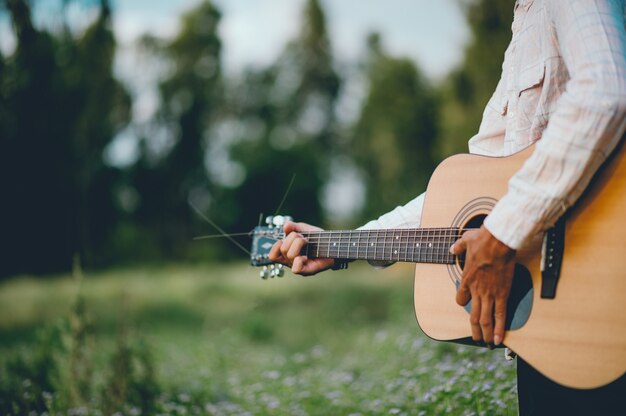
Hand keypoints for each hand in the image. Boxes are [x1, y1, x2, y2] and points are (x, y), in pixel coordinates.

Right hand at [268, 221, 334, 275]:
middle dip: (293, 238)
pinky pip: (296, 269)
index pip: (272, 256)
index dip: (277, 245)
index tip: (288, 238)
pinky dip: (299, 260)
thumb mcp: (303, 229)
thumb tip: (285, 226)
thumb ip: (293, 227)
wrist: (333, 244)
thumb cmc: (318, 239)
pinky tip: (306, 256)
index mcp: (287, 254)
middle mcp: (291, 262)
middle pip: (283, 249)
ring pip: (289, 255)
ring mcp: (299, 267)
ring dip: (298, 243)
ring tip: (307, 242)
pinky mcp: (308, 271)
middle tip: (304, 237)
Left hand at [450, 225, 515, 345]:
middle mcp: (476, 290)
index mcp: (466, 279)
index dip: (463, 302)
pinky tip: (498, 338)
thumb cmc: (483, 239)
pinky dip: (499, 328)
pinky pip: (500, 315)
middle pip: (473, 315)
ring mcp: (489, 294)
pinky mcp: (502, 294)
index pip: (461, 298)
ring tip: (486, 343)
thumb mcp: (465, 240)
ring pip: (485, 319)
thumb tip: (453, 248)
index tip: (465, 304)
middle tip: (475, 339)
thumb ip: (458, 247)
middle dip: (474, 329)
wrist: (497, 241)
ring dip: (485, 333)